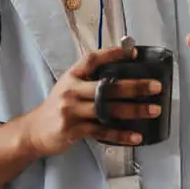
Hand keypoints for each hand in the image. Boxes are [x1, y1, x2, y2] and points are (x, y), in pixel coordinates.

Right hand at [17, 45, 162, 157]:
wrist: (33, 131)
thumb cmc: (57, 106)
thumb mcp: (68, 86)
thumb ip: (89, 80)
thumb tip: (122, 75)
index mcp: (72, 75)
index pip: (93, 59)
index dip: (113, 54)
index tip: (133, 52)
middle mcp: (71, 91)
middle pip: (107, 87)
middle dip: (135, 86)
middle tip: (156, 86)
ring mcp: (71, 111)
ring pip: (109, 110)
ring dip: (134, 110)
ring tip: (154, 110)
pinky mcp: (73, 130)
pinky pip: (102, 132)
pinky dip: (121, 135)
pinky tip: (136, 136)